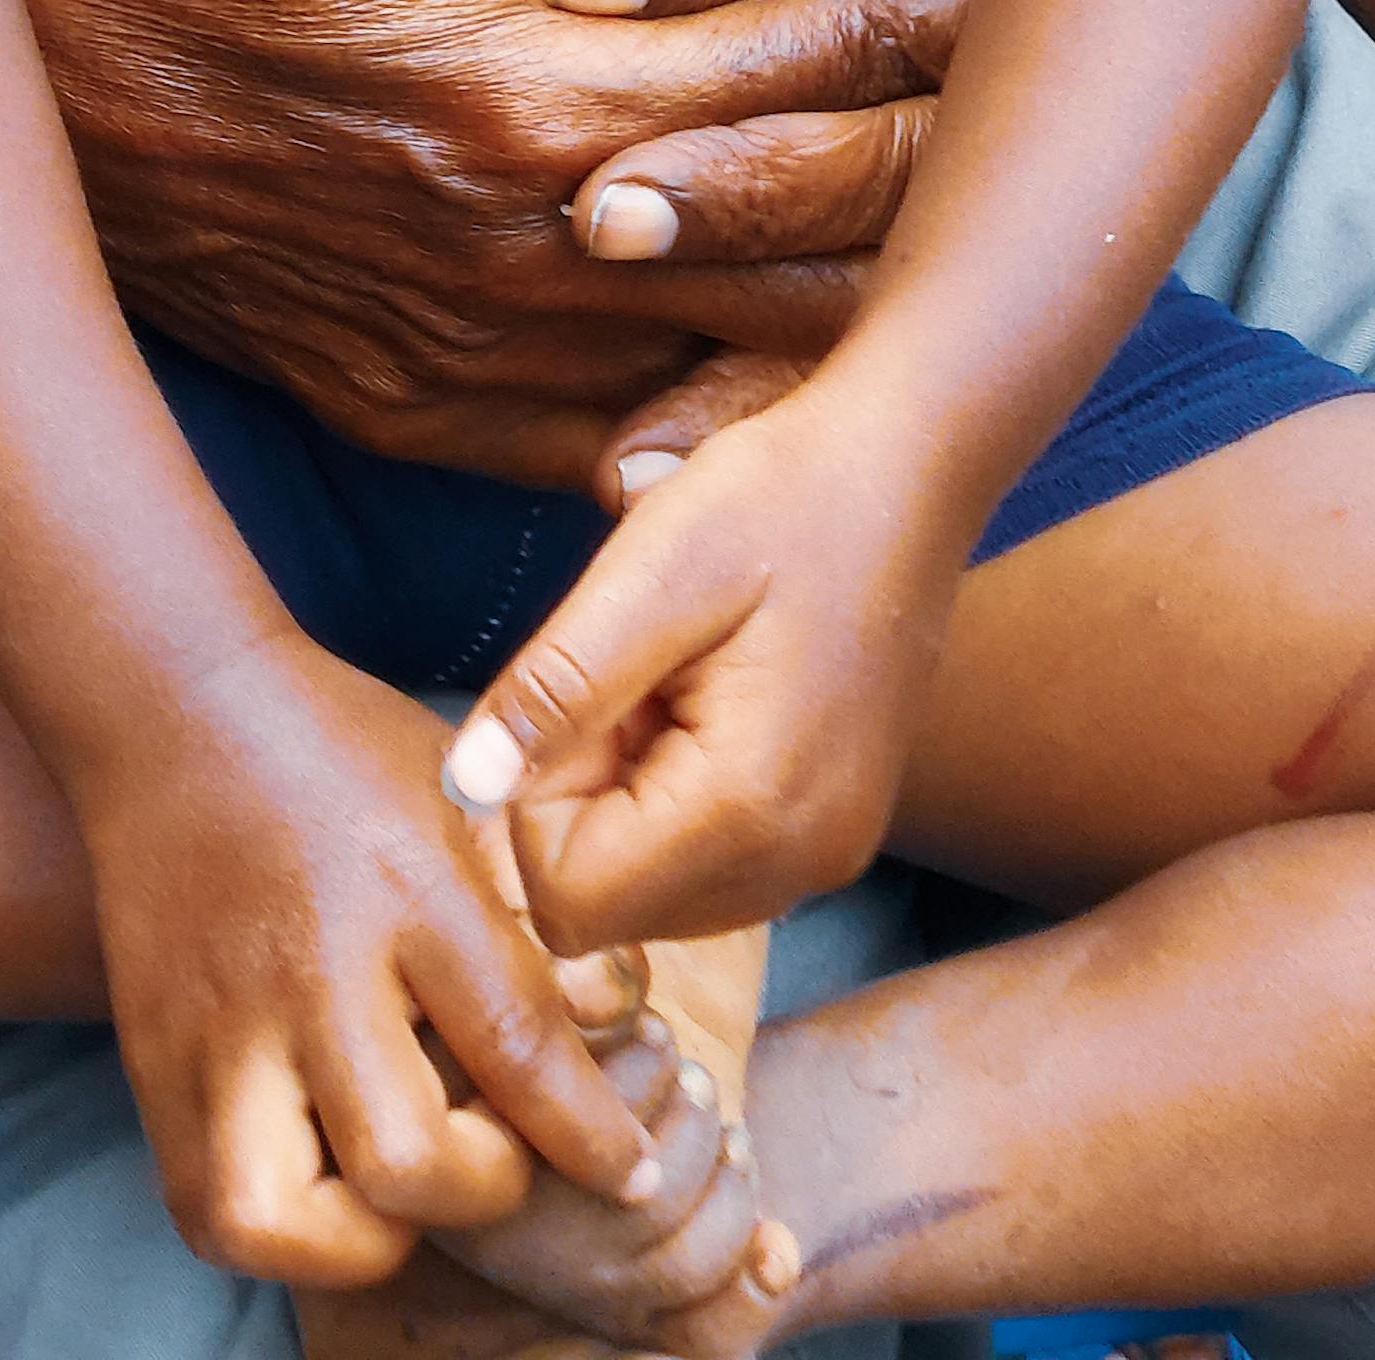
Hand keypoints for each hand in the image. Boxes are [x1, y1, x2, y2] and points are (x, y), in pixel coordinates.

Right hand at [21, 0, 1021, 488]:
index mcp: (547, 87)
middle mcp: (540, 249)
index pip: (822, 31)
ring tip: (1006, 197)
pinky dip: (745, 412)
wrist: (1, 75)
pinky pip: (632, 446)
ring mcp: (485, 353)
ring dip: (891, 266)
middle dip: (968, 118)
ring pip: (759, 341)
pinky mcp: (428, 411)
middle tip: (1083, 47)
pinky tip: (823, 375)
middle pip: (829, 204)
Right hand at [93, 644, 677, 1289]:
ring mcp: (218, 1028)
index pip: (519, 1046)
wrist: (173, 705)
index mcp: (408, 893)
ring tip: (388, 1195)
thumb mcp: (461, 802)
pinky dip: (269, 1229)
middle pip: (404, 1162)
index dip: (590, 1137)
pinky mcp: (151, 1060)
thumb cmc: (336, 748)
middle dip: (474, 1191)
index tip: (630, 1176)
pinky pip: (198, 1207)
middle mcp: (312, 972)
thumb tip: (604, 1026)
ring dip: (352, 1238)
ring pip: (273, 1219)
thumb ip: (522, 921)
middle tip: (486, 1154)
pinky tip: (314, 1187)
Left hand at [443, 383, 975, 953]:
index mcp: (750, 809)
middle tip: (638, 679)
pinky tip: (712, 703)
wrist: (910, 468)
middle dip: (585, 800)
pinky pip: (706, 869)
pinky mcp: (831, 838)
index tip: (595, 690)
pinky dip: (677, 801)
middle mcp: (798, 865)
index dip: (540, 797)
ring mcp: (824, 860)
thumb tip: (464, 788)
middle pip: (607, 907)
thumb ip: (555, 690)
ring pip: (649, 894)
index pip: (566, 895)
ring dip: (627, 800)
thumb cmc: (783, 498)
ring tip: (678, 684)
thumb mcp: (652, 571)